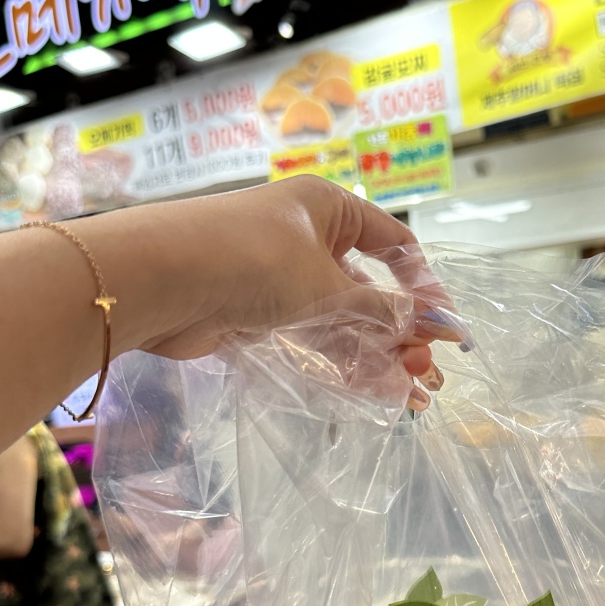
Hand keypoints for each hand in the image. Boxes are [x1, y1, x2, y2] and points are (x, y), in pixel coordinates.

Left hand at [95, 176, 463, 404]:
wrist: (158, 281)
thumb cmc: (250, 260)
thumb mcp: (326, 285)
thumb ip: (381, 312)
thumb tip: (431, 328)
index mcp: (328, 209)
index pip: (393, 244)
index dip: (424, 286)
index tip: (446, 329)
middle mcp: (308, 239)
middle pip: (370, 289)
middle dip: (403, 334)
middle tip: (430, 374)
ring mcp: (281, 280)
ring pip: (343, 321)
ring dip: (379, 357)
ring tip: (414, 396)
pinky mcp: (257, 317)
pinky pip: (313, 341)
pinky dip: (344, 364)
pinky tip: (374, 392)